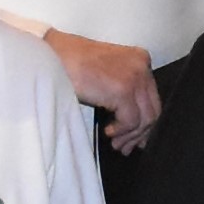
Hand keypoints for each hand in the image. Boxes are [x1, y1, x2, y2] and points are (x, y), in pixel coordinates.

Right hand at [45, 30, 164, 154]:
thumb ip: (123, 91)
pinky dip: (120, 131)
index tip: (135, 138)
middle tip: (126, 147)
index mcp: (140, 59)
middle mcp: (142, 65)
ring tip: (115, 144)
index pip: (152, 97)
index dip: (145, 122)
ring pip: (145, 118)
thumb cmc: (70, 64)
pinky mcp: (123, 90)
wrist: (50, 56)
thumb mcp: (105, 73)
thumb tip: (134, 123)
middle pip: (153, 109)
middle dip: (140, 133)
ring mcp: (135, 77)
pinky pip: (131, 121)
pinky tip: (107, 132)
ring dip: (130, 136)